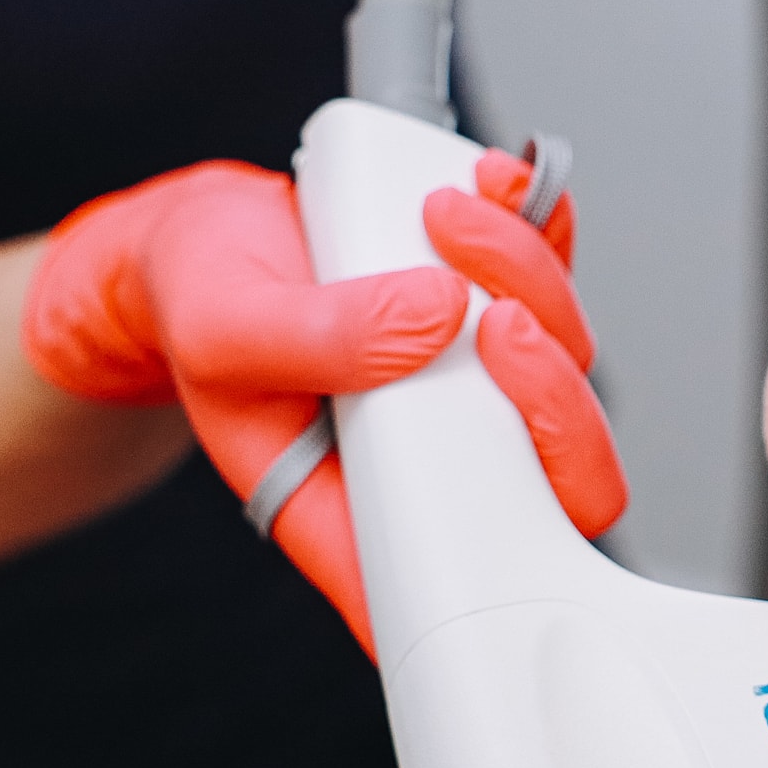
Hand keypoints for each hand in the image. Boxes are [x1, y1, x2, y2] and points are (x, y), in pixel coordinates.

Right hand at [23, 153, 625, 654]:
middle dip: (554, 393)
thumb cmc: (202, 305)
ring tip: (441, 214)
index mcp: (363, 508)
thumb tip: (438, 317)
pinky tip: (488, 185)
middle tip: (495, 318)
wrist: (205, 238)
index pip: (474, 582)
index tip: (502, 458)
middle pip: (561, 475)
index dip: (526, 560)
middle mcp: (439, 456)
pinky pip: (555, 271)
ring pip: (565, 357)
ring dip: (525, 274)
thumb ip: (317, 338)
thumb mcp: (223, 328)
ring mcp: (477, 385)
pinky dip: (536, 220)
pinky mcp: (494, 306)